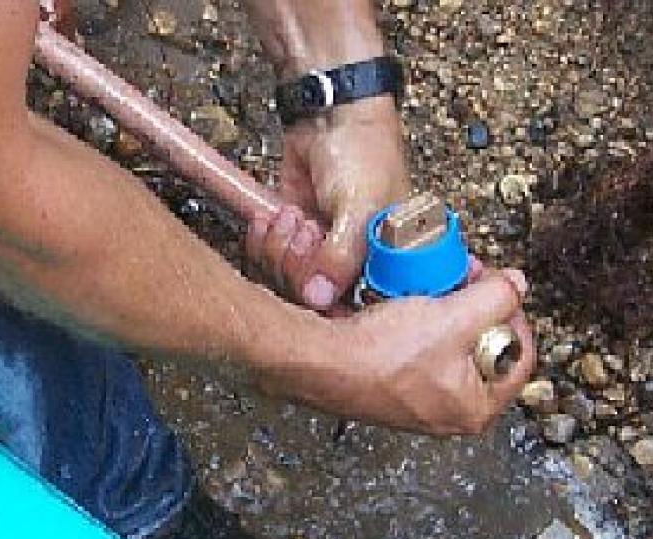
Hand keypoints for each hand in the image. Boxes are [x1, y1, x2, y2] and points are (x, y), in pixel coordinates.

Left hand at [246, 99, 409, 311]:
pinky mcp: (294, 242)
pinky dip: (263, 243)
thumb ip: (342, 256)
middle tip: (308, 230)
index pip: (359, 310)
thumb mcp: (361, 207)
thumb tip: (319, 299)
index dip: (333, 303)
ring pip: (287, 284)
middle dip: (300, 265)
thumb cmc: (363, 153)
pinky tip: (273, 218)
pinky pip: (269, 263)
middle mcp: (357, 266)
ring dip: (279, 250)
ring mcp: (322, 256)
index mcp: (389, 265)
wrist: (330, 114)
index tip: (320, 281)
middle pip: (315, 302)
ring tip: (292, 216)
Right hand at [290, 268, 536, 434]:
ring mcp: (421, 401)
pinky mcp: (396, 386)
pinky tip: (411, 306)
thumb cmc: (380, 356)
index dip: (514, 316)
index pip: (519, 358)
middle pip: (485, 351)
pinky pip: (423, 350)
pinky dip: (422, 325)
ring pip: (452, 347)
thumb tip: (517, 286)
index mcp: (475, 408)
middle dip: (479, 311)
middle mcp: (450, 412)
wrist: (322, 362)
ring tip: (438, 290)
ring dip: (449, 313)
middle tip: (468, 284)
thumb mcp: (455, 317)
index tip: (504, 290)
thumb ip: (497, 298)